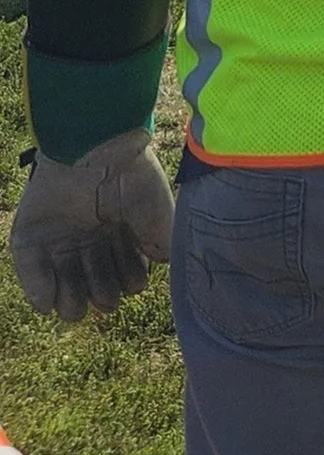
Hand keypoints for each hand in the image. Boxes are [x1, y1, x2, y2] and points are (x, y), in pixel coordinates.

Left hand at [11, 131, 175, 323]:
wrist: (101, 148)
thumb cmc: (136, 180)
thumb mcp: (161, 218)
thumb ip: (162, 251)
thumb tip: (146, 283)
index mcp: (119, 235)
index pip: (121, 273)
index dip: (127, 283)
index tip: (134, 280)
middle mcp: (89, 239)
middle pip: (92, 283)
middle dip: (100, 296)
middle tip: (106, 299)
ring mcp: (58, 238)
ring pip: (59, 283)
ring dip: (69, 302)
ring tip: (79, 306)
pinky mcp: (30, 235)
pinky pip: (29, 268)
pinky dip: (36, 288)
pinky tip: (48, 302)